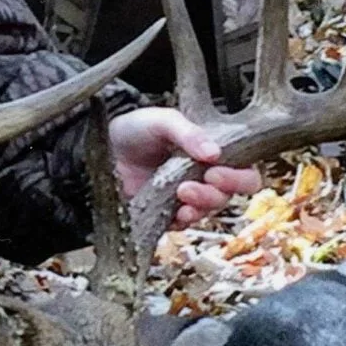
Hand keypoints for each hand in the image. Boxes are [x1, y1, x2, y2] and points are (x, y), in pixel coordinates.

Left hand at [108, 108, 260, 226]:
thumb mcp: (162, 121)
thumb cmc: (135, 129)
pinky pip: (187, 225)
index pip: (243, 169)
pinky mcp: (168, 214)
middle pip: (233, 194)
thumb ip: (188, 133)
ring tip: (181, 191)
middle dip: (222, 191)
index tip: (216, 169)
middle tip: (205, 180)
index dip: (238, 175)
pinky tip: (176, 211)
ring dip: (202, 203)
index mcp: (210, 152)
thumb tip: (215, 153)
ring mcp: (187, 197)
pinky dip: (185, 220)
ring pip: (211, 210)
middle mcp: (204, 175)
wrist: (102, 149)